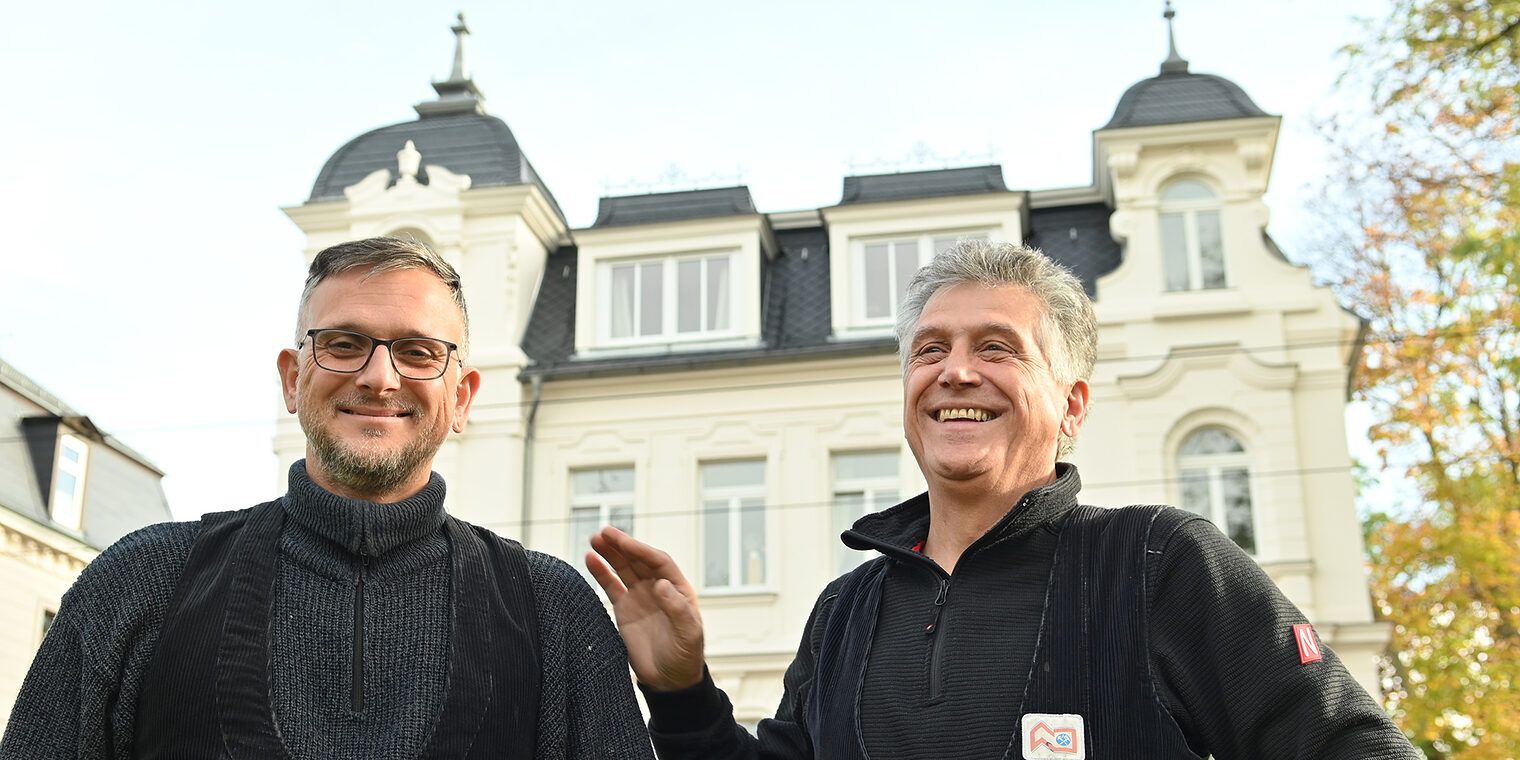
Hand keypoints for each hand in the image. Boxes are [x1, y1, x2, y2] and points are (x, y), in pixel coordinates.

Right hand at [587, 526, 705, 690]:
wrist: (670, 681)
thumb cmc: (685, 657)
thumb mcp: (689, 634)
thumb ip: (677, 609)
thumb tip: (660, 584)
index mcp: (677, 589)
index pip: (658, 561)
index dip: (640, 549)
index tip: (623, 541)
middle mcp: (658, 588)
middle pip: (638, 560)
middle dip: (621, 545)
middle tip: (604, 532)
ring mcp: (640, 597)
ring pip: (623, 568)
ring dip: (610, 553)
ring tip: (594, 539)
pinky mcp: (625, 609)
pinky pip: (611, 586)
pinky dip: (600, 573)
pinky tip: (590, 560)